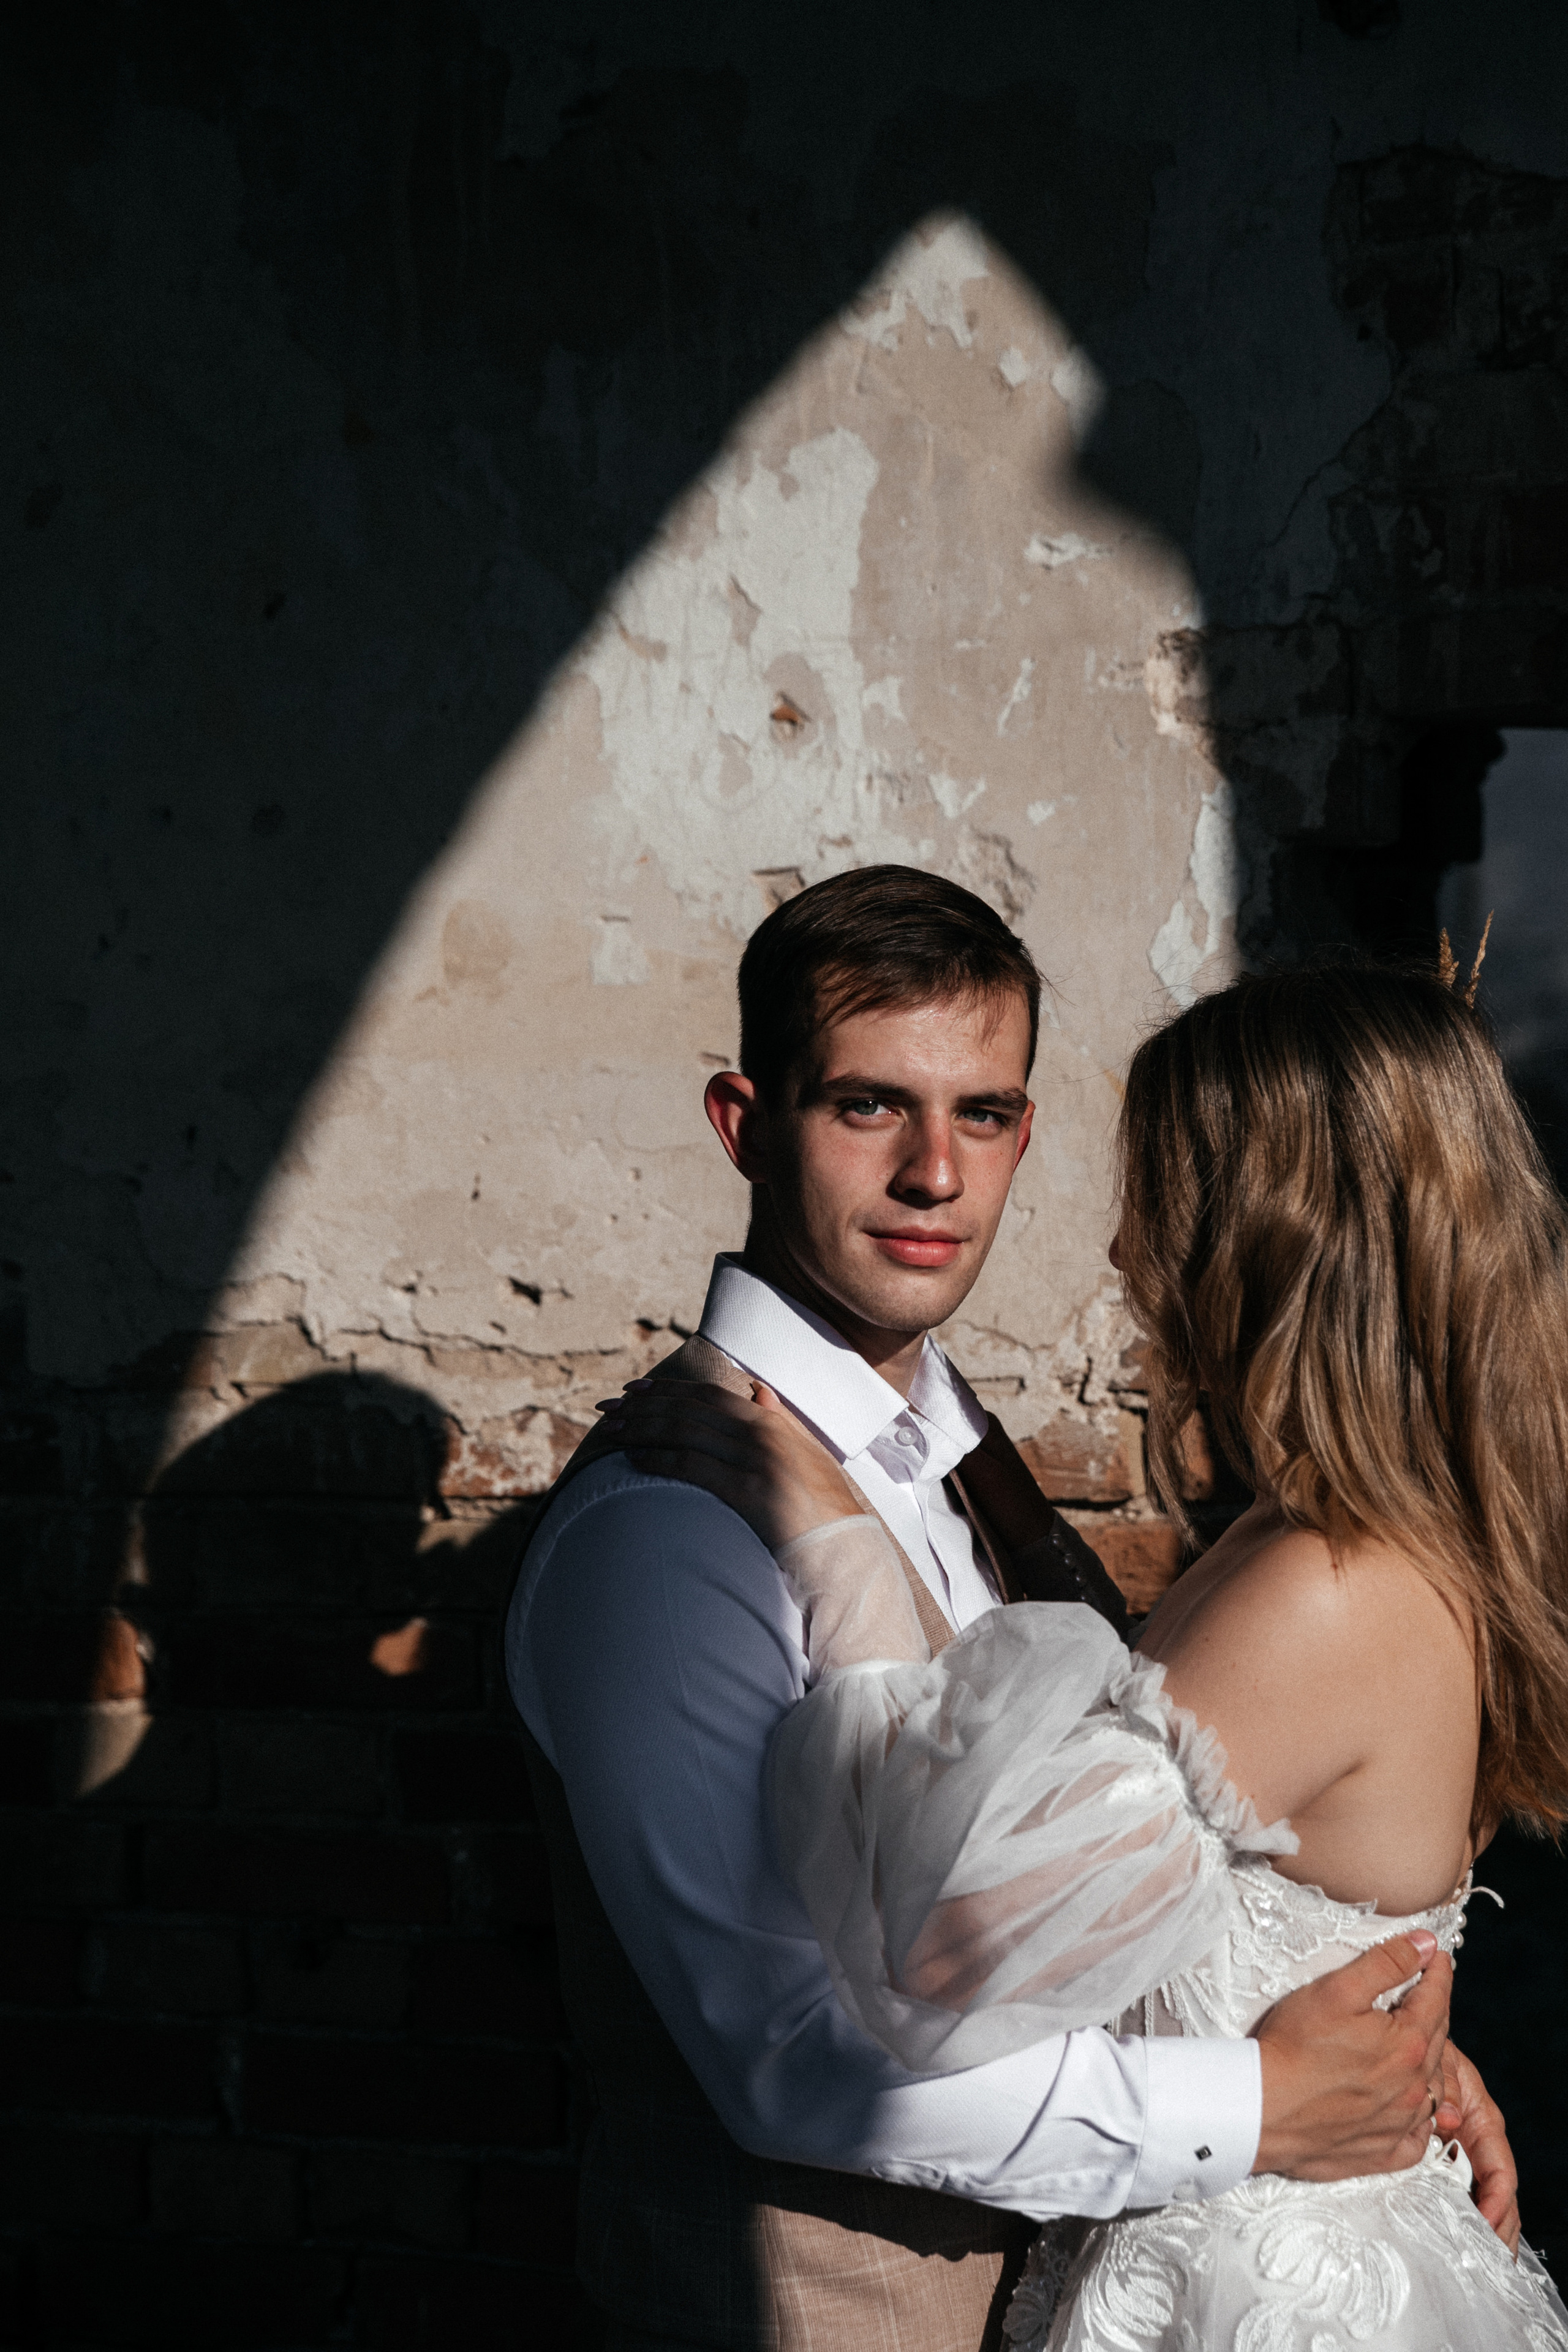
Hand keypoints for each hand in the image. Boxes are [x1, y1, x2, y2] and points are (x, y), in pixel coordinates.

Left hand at [597, 1379, 861, 1553]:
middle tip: (607, 1407)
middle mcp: (763, 1433)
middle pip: (690, 1409)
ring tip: (611, 1430)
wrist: (844, 1548)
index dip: (669, 1389)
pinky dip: (659, 1459)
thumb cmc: (824, 1506)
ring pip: (685, 1432)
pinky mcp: (749, 1491)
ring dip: (642, 1428)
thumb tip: (758, 1390)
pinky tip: (634, 1459)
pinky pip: (692, 1467)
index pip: (710, 1394)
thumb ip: (780, 1421)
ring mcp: (757, 1461)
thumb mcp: (807, 1453)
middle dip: (644, 1405)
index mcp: (772, 1423)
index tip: (636, 1389)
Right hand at [1253, 1932, 1449, 2179]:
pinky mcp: (1382, 2153)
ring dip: (1430, 2062)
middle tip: (1424, 1992)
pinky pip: (1418, 2138)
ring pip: (1432, 2088)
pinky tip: (1409, 2108)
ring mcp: (1400, 2124)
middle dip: (1433, 2011)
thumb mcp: (1338, 1990)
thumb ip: (1386, 1963)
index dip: (1438, 1972)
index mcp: (1408, 2044)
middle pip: (1437, 2039)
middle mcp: (1414, 2088)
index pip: (1435, 1998)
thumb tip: (1426, 1945)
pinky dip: (1421, 2121)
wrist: (1262, 2109)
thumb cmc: (1294, 2047)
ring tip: (1415, 2045)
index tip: (1437, 1957)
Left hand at [1438, 2040, 1520, 2253]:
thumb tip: (1449, 2119)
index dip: (1497, 2199)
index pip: (1500, 2167)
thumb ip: (1443, 2083)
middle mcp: (1476, 2139)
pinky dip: (1465, 2217)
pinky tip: (1460, 2240)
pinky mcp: (1442, 2156)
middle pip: (1498, 2193)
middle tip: (1491, 2260)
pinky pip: (1458, 2191)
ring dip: (1487, 2230)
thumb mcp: (1439, 2058)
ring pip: (1483, 2197)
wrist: (1404, 2038)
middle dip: (1499, 2228)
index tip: (1487, 2223)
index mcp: (1480, 2117)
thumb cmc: (1424, 2045)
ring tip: (1484, 2262)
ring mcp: (1461, 2150)